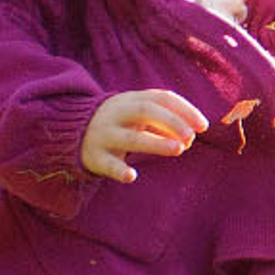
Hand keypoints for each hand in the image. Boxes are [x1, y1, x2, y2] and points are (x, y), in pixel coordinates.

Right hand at [81, 88, 206, 182]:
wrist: (70, 131)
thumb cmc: (120, 123)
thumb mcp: (138, 114)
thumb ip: (165, 120)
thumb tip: (192, 135)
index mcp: (130, 100)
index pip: (160, 98)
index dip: (184, 109)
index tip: (204, 125)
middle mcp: (116, 114)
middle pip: (145, 111)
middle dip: (171, 122)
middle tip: (192, 138)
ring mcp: (104, 134)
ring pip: (130, 138)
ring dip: (156, 143)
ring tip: (179, 149)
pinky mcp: (94, 156)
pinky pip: (108, 163)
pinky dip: (119, 170)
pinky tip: (132, 176)